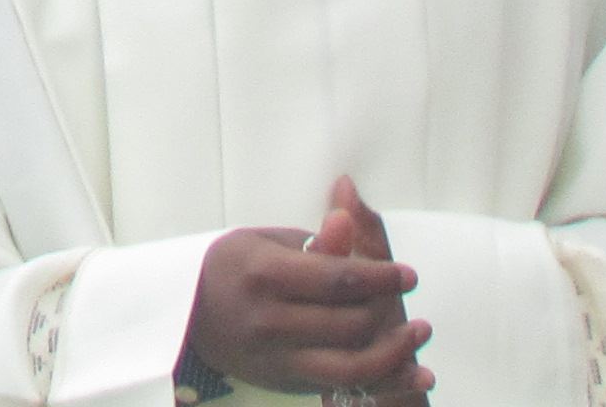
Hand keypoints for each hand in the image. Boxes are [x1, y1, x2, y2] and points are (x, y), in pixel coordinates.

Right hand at [185, 180, 428, 402]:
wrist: (186, 319)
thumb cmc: (230, 269)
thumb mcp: (263, 241)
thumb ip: (313, 240)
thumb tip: (349, 219)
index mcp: (264, 274)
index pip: (336, 278)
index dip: (380, 276)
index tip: (407, 273)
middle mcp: (270, 320)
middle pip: (348, 321)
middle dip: (387, 306)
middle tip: (405, 289)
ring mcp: (277, 357)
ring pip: (351, 364)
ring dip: (395, 351)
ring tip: (419, 334)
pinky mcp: (285, 382)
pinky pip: (342, 387)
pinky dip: (384, 382)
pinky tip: (414, 373)